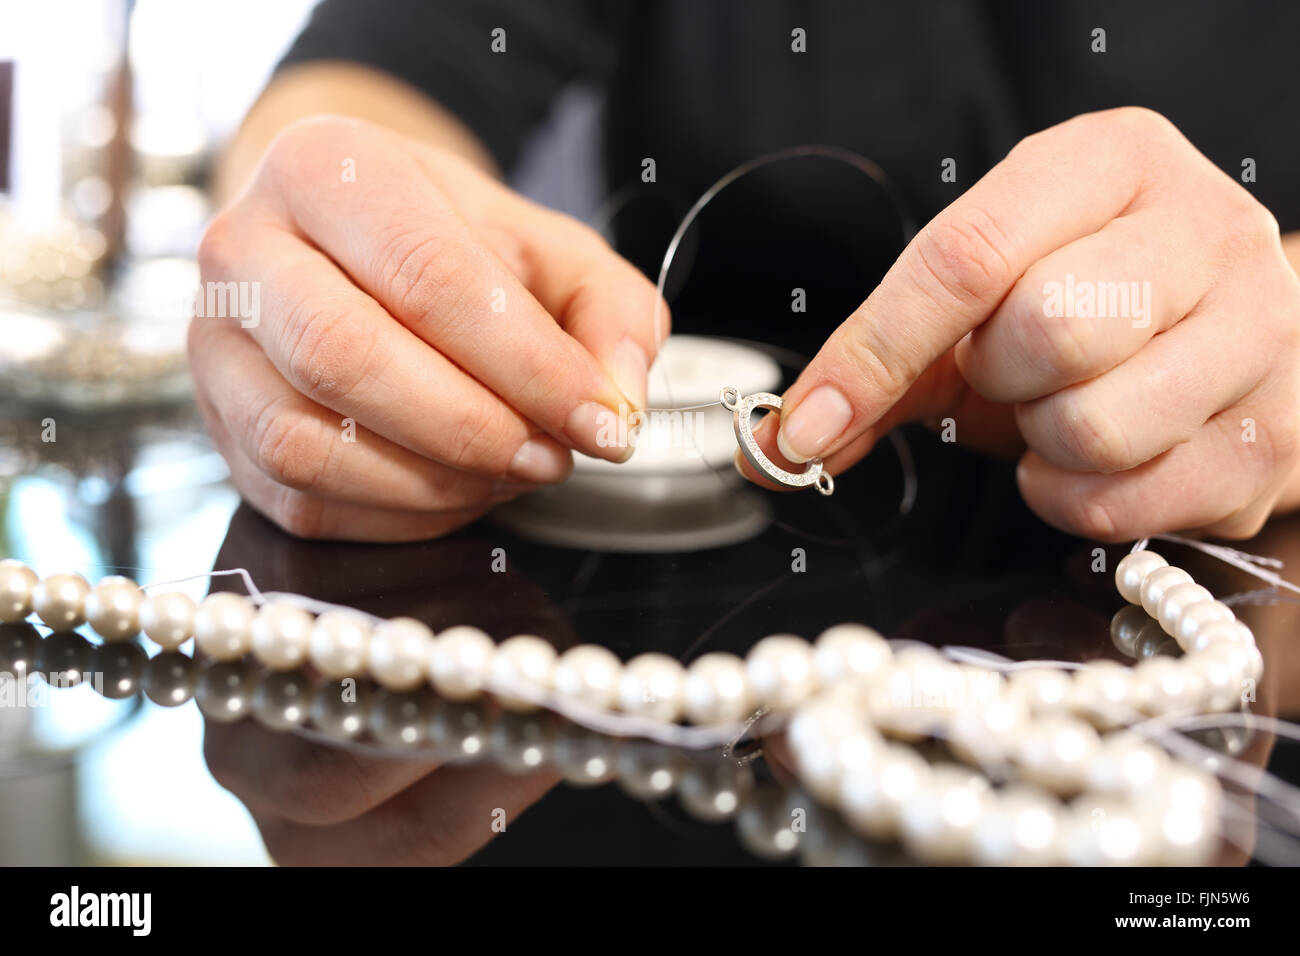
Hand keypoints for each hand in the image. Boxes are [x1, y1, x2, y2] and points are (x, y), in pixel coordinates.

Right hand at [192, 115, 664, 540]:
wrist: (350, 249)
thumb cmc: (452, 249)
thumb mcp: (551, 252)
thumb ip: (609, 312)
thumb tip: (619, 396)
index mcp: (324, 168)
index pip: (428, 276)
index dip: (527, 364)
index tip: (601, 418)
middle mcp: (242, 249)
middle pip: (345, 358)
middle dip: (472, 427)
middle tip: (554, 454)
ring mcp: (213, 346)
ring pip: (308, 444)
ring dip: (434, 480)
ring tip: (511, 468)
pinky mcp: (220, 429)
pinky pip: (303, 498)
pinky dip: (400, 512)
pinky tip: (457, 486)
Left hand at [740, 107, 1299, 540]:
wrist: (1223, 340)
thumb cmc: (1089, 310)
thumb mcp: (982, 307)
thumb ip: (880, 365)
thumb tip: (777, 445)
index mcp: (1110, 162)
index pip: (970, 252)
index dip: (875, 350)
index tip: (808, 423)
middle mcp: (1203, 229)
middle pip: (1048, 333)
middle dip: (997, 381)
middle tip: (1011, 375)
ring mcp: (1259, 331)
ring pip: (1095, 426)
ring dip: (1042, 445)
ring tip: (1060, 411)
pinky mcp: (1272, 434)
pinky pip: (1129, 501)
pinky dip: (1077, 500)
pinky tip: (1095, 461)